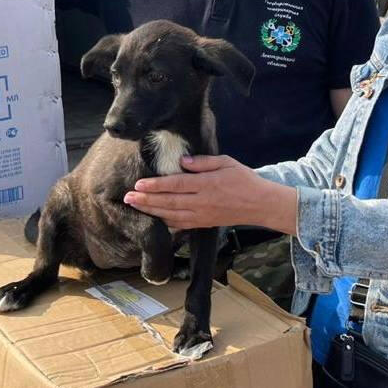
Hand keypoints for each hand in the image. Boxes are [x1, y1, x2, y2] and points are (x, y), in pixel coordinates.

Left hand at [123, 155, 297, 234]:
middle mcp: (202, 202)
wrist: (260, 204)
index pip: (176, 185)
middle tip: (127, 197)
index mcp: (207, 184)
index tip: (139, 184)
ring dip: (151, 211)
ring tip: (135, 206)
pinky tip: (154, 218)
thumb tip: (182, 162)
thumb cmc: (244, 179)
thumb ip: (203, 162)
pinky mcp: (204, 223)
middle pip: (168, 202)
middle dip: (146, 200)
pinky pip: (181, 225)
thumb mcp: (226, 162)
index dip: (155, 185)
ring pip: (171, 215)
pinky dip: (165, 223)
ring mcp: (202, 215)